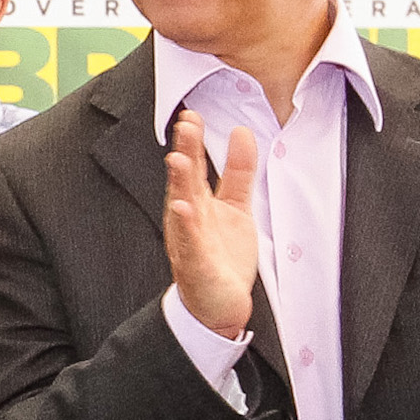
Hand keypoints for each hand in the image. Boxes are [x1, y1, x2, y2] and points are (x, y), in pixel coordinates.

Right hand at [163, 113, 261, 339]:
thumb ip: (238, 172)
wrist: (219, 304)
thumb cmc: (221, 256)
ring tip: (179, 160)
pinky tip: (184, 207)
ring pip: (183, 208)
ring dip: (180, 184)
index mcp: (197, 203)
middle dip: (185, 153)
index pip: (194, 167)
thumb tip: (241, 132)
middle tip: (184, 125)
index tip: (192, 115)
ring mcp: (189, 241)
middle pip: (186, 181)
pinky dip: (186, 225)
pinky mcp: (196, 265)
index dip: (192, 142)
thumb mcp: (236, 207)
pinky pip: (191, 242)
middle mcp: (188, 219)